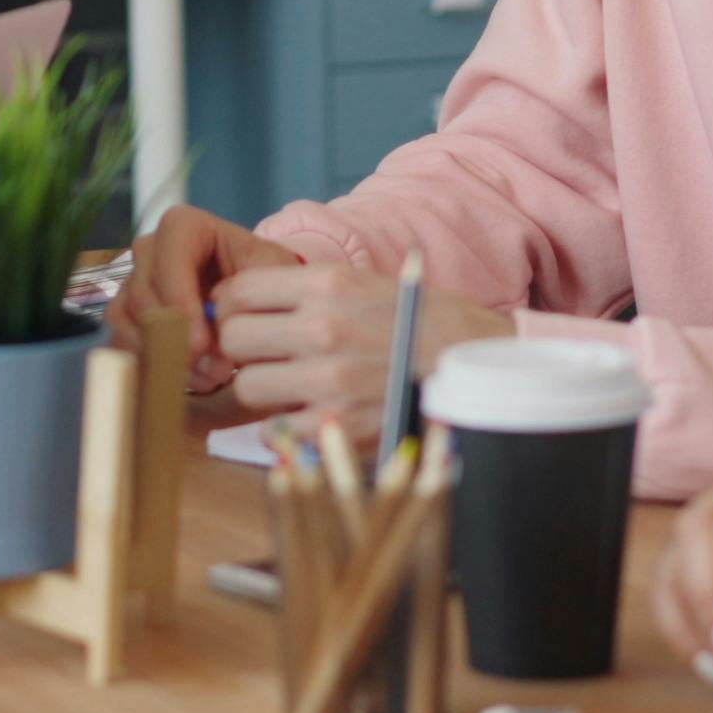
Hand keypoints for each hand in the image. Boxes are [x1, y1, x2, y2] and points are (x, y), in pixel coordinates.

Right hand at [111, 205, 305, 393]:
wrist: (252, 298)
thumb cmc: (264, 278)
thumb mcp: (272, 272)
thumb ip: (252, 289)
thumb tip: (217, 320)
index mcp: (183, 227)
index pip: (170, 258)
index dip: (180, 302)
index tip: (202, 344)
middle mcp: (149, 250)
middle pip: (144, 295)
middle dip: (176, 340)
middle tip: (213, 373)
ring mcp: (132, 283)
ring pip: (127, 323)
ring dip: (163, 358)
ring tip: (208, 380)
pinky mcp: (124, 317)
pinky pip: (120, 343)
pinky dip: (149, 367)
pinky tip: (186, 382)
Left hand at [208, 260, 511, 440]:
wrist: (480, 370)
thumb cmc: (424, 325)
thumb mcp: (368, 285)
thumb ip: (309, 291)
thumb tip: (243, 302)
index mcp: (329, 283)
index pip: (238, 290)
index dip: (233, 308)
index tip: (245, 320)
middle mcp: (323, 326)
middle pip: (232, 337)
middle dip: (241, 349)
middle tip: (262, 357)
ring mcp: (329, 379)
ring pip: (246, 386)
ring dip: (261, 389)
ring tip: (288, 387)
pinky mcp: (338, 426)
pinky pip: (274, 430)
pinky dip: (283, 428)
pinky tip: (308, 415)